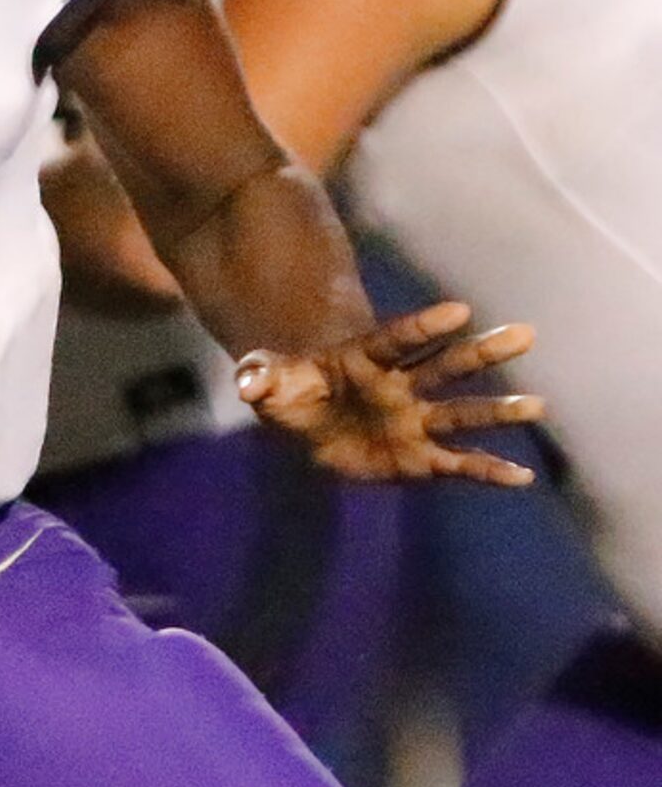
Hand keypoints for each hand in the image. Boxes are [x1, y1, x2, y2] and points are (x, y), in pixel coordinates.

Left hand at [235, 301, 540, 485]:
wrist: (304, 427)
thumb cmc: (290, 393)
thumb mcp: (267, 383)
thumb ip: (261, 377)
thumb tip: (248, 382)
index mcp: (366, 359)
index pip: (398, 339)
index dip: (425, 325)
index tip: (460, 309)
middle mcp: (400, 385)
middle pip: (446, 365)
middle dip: (483, 351)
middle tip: (525, 333)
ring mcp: (414, 419)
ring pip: (462, 412)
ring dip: (498, 410)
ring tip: (537, 405)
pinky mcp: (420, 456)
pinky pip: (458, 463)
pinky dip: (488, 470)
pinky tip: (522, 477)